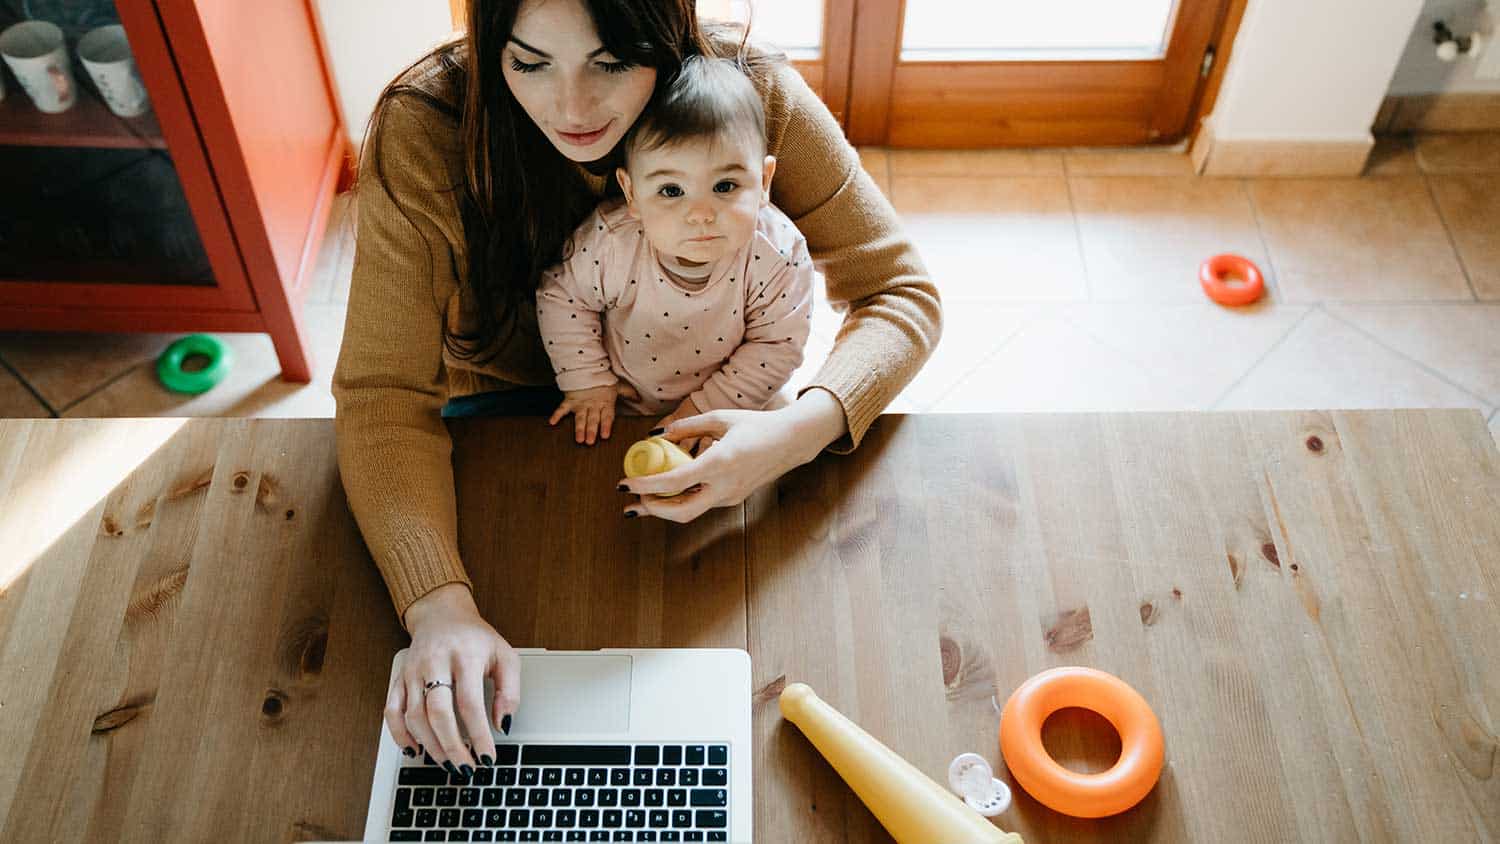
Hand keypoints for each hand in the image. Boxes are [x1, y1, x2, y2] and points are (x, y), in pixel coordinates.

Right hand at [384, 583, 520, 777]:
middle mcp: (436, 662)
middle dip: (452, 746)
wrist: (442, 614)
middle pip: (438, 712)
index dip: (478, 735)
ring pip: (414, 716)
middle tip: (465, 768)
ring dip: (430, 745)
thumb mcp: (505, 655)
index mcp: (465, 656)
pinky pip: (392, 711)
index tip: (487, 757)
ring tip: (448, 762)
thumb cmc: (475, 638)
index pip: (470, 703)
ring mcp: (413, 671)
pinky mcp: (399, 678)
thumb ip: (510, 690)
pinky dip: (400, 735)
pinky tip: (415, 750)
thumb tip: (503, 725)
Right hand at [549, 383, 638, 444]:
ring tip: (579, 439)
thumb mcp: (617, 386)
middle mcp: (593, 405)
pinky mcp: (570, 400)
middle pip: (592, 419)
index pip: (607, 416)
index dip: (606, 425)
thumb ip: (627, 393)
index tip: (605, 435)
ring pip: (580, 417)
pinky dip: (556, 415)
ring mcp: (580, 403)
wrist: (586, 368)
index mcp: (605, 402)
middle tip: (590, 441)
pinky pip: (562, 408)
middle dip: (591, 430)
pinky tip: (552, 422)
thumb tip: (639, 398)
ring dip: (579, 428)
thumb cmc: (602, 379)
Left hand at [618, 388, 847, 522]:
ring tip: (641, 501)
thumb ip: (687, 426)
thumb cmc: (755, 425)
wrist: (790, 442)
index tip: (625, 483)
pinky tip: (666, 493)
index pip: (675, 482)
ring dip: (663, 509)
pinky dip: (680, 501)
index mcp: (720, 462)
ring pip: (689, 512)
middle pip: (680, 511)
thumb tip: (656, 434)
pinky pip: (700, 504)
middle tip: (630, 499)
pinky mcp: (733, 499)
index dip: (646, 485)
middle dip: (651, 509)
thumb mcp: (720, 418)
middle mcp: (725, 486)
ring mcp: (730, 496)